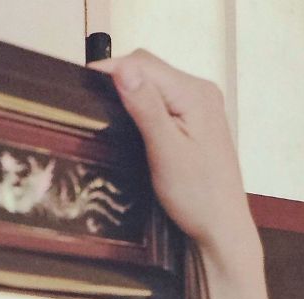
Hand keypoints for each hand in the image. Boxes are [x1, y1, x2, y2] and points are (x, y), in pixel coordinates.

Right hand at [92, 51, 269, 298]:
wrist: (222, 228)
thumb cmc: (198, 198)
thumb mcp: (166, 152)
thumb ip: (145, 108)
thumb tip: (122, 69)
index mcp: (195, 94)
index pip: (144, 64)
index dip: (110, 69)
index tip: (81, 82)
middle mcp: (201, 92)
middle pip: (149, 70)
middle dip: (119, 78)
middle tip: (87, 98)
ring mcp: (200, 106)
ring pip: (155, 84)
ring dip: (130, 91)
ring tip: (103, 108)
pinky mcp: (196, 121)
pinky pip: (163, 100)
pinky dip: (142, 105)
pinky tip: (129, 120)